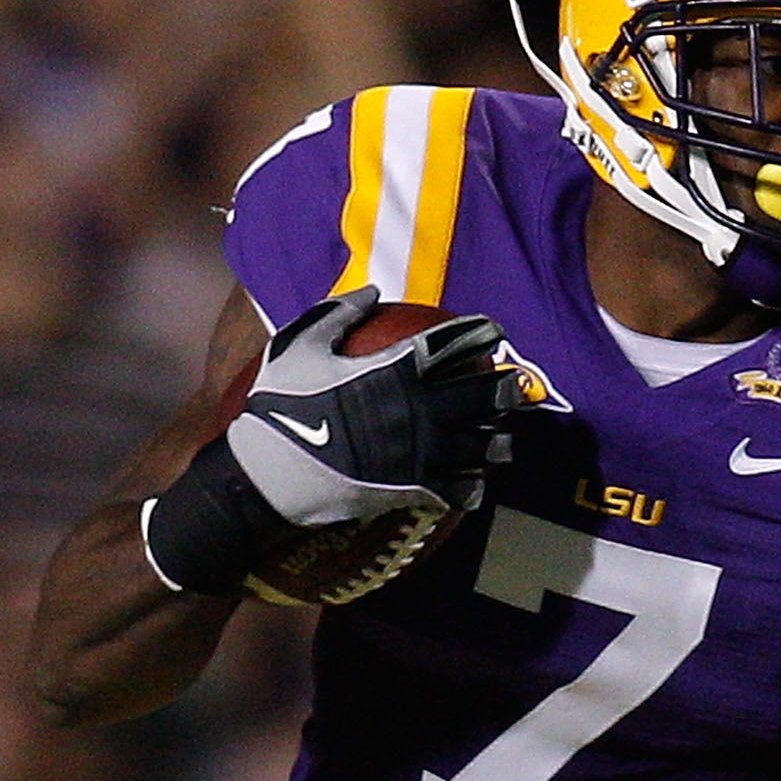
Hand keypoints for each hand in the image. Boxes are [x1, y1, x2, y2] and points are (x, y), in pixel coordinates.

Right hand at [223, 286, 516, 535]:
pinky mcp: (407, 489)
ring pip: (475, 446)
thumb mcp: (300, 345)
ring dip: (495, 441)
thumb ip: (337, 313)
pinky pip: (453, 490)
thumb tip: (373, 290)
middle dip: (501, 389)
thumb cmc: (280, 404)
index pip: (449, 345)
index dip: (477, 333)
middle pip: (477, 396)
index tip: (493, 330)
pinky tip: (476, 485)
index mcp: (392, 370)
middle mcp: (414, 410)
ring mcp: (415, 452)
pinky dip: (470, 487)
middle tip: (513, 386)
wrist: (267, 473)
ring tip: (504, 438)